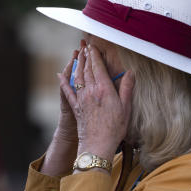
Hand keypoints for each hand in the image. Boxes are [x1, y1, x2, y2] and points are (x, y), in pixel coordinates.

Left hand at [58, 43, 134, 164]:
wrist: (97, 145)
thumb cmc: (115, 128)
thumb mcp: (126, 107)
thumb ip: (127, 88)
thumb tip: (130, 72)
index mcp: (104, 89)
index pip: (97, 67)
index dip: (94, 55)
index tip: (93, 46)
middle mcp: (90, 91)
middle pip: (86, 69)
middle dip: (85, 56)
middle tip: (84, 46)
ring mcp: (81, 98)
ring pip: (77, 76)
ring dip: (77, 64)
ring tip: (77, 54)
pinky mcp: (75, 107)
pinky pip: (67, 91)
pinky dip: (63, 81)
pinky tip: (60, 75)